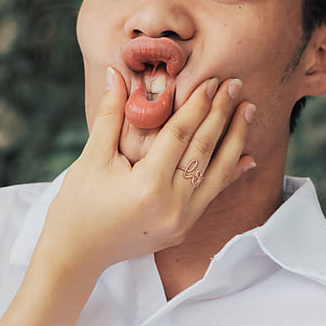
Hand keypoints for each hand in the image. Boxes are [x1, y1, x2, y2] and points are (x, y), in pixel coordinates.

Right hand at [33, 68, 254, 280]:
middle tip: (236, 85)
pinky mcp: (184, 228)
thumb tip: (115, 73)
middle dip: (221, 114)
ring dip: (235, 140)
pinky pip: (212, 195)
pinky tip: (247, 157)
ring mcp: (181, 221)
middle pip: (204, 150)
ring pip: (217, 173)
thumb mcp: (92, 157)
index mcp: (148, 185)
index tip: (211, 80)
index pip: (180, 135)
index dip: (197, 105)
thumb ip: (109, 114)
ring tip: (248, 111)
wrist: (77, 253)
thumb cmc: (77, 204)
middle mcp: (172, 205)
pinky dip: (230, 174)